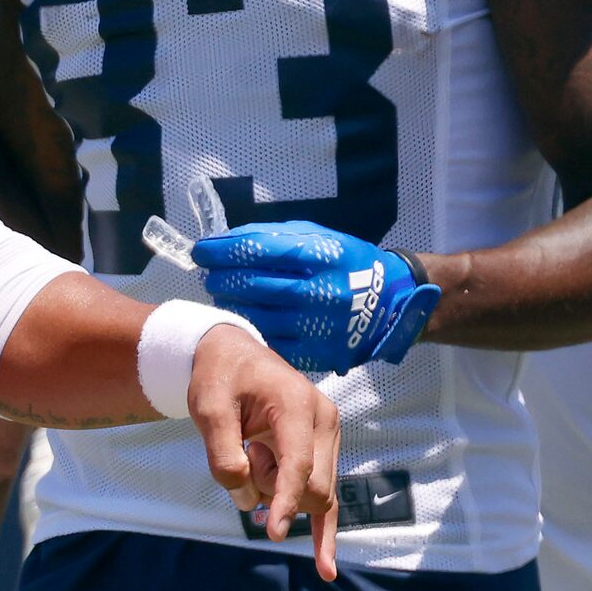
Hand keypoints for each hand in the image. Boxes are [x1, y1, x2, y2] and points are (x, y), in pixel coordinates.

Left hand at [190, 320, 341, 577]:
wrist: (233, 356)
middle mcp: (324, 420)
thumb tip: (246, 498)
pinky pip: (328, 499)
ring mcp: (329, 436)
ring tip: (255, 450)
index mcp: (297, 404)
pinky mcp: (325, 451)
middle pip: (309, 486)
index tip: (273, 533)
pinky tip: (325, 568)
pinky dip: (324, 532)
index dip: (285, 500)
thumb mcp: (208, 409)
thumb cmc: (219, 379)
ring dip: (277, 490)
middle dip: (272, 489)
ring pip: (311, 493)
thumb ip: (223, 452)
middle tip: (244, 452)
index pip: (299, 465)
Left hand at [192, 222, 438, 372]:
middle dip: (223, 279)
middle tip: (209, 276)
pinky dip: (253, 330)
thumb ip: (273, 237)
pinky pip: (275, 342)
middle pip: (255, 286)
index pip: (258, 250)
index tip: (201, 250)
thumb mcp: (317, 237)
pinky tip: (244, 319)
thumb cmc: (346, 262)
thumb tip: (224, 241)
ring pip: (260, 317)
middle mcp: (322, 291)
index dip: (224, 251)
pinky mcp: (320, 353)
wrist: (390, 304)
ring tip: (222, 295)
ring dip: (233, 305)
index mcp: (322, 256)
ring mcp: (321, 325)